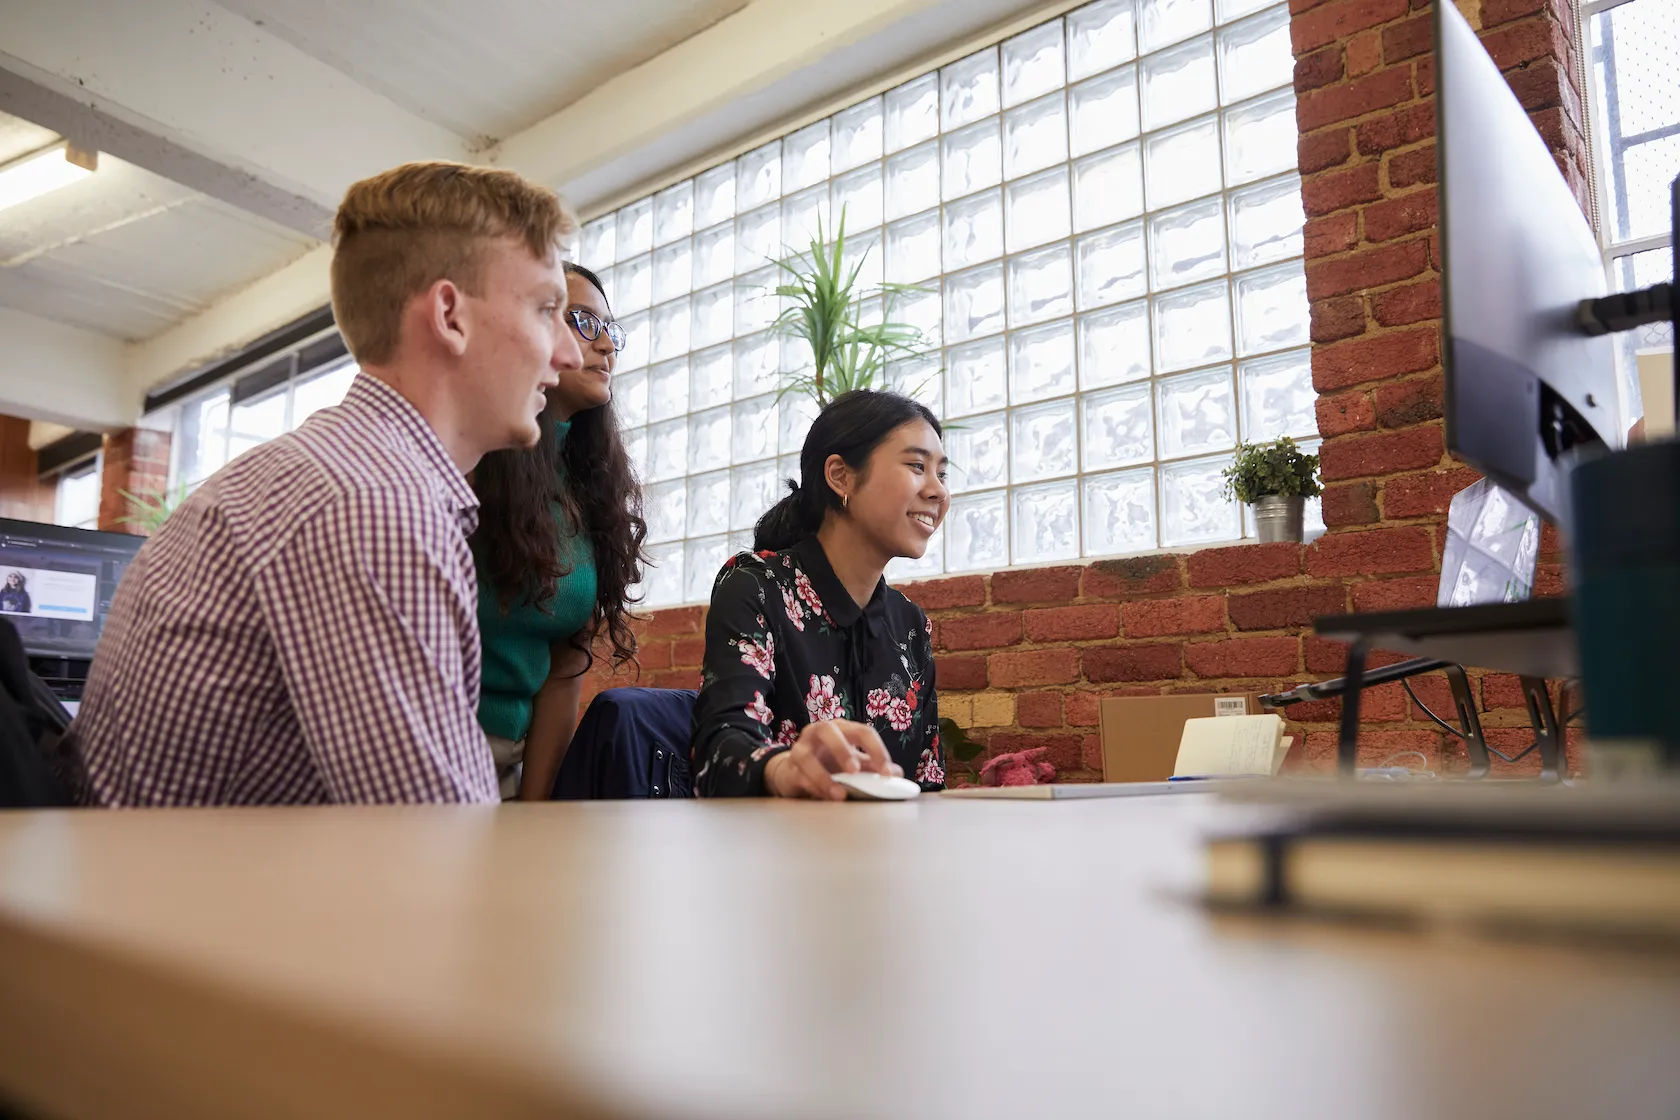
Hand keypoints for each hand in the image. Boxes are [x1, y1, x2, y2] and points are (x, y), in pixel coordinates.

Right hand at [763, 719, 901, 799]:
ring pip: (807, 755)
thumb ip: (874, 767)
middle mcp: (819, 732)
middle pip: (829, 730)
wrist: (795, 771)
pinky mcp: (789, 767)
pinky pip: (799, 776)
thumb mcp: (855, 763)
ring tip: (840, 795)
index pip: (863, 732)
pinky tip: (825, 797)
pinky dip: (813, 787)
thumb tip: (897, 774)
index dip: (876, 751)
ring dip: (824, 777)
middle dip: (842, 750)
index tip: (886, 774)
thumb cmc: (829, 763)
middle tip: (855, 771)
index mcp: (842, 729)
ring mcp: (801, 748)